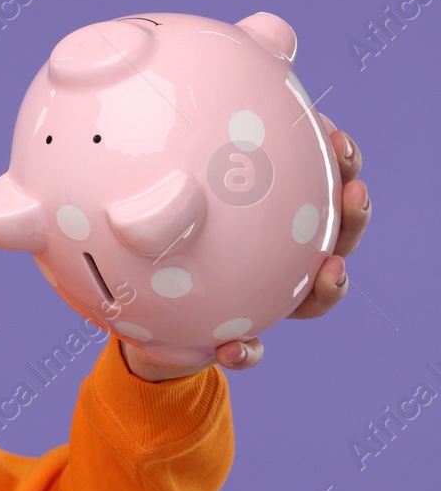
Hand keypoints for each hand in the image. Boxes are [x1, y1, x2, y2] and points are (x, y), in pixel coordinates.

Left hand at [119, 116, 370, 381]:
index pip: (321, 186)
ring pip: (315, 297)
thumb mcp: (158, 206)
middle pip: (337, 237)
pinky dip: (246, 351)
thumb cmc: (158, 244)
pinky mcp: (237, 339)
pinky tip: (232, 348)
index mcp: (274, 223)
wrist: (137, 314)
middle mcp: (283, 261)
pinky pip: (251, 351)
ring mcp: (268, 301)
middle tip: (354, 192)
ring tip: (331, 272)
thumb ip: (171, 183)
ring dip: (330, 285)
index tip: (336, 138)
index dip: (340, 164)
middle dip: (353, 215)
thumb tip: (166, 155)